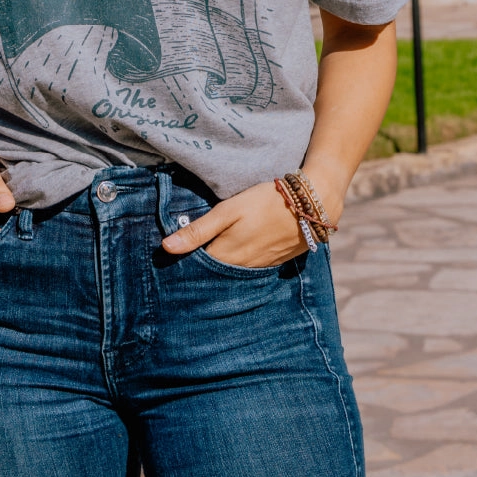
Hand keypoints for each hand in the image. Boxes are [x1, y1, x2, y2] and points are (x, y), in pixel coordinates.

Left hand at [161, 178, 309, 268]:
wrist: (309, 206)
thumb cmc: (265, 202)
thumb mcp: (228, 211)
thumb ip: (198, 230)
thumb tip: (166, 248)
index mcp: (226, 256)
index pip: (197, 268)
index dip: (184, 263)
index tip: (172, 259)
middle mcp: (241, 269)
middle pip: (215, 274)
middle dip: (202, 268)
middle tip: (189, 259)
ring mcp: (259, 268)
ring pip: (232, 273)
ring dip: (221, 267)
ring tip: (210, 256)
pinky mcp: (273, 263)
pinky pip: (250, 270)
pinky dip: (240, 265)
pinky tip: (237, 253)